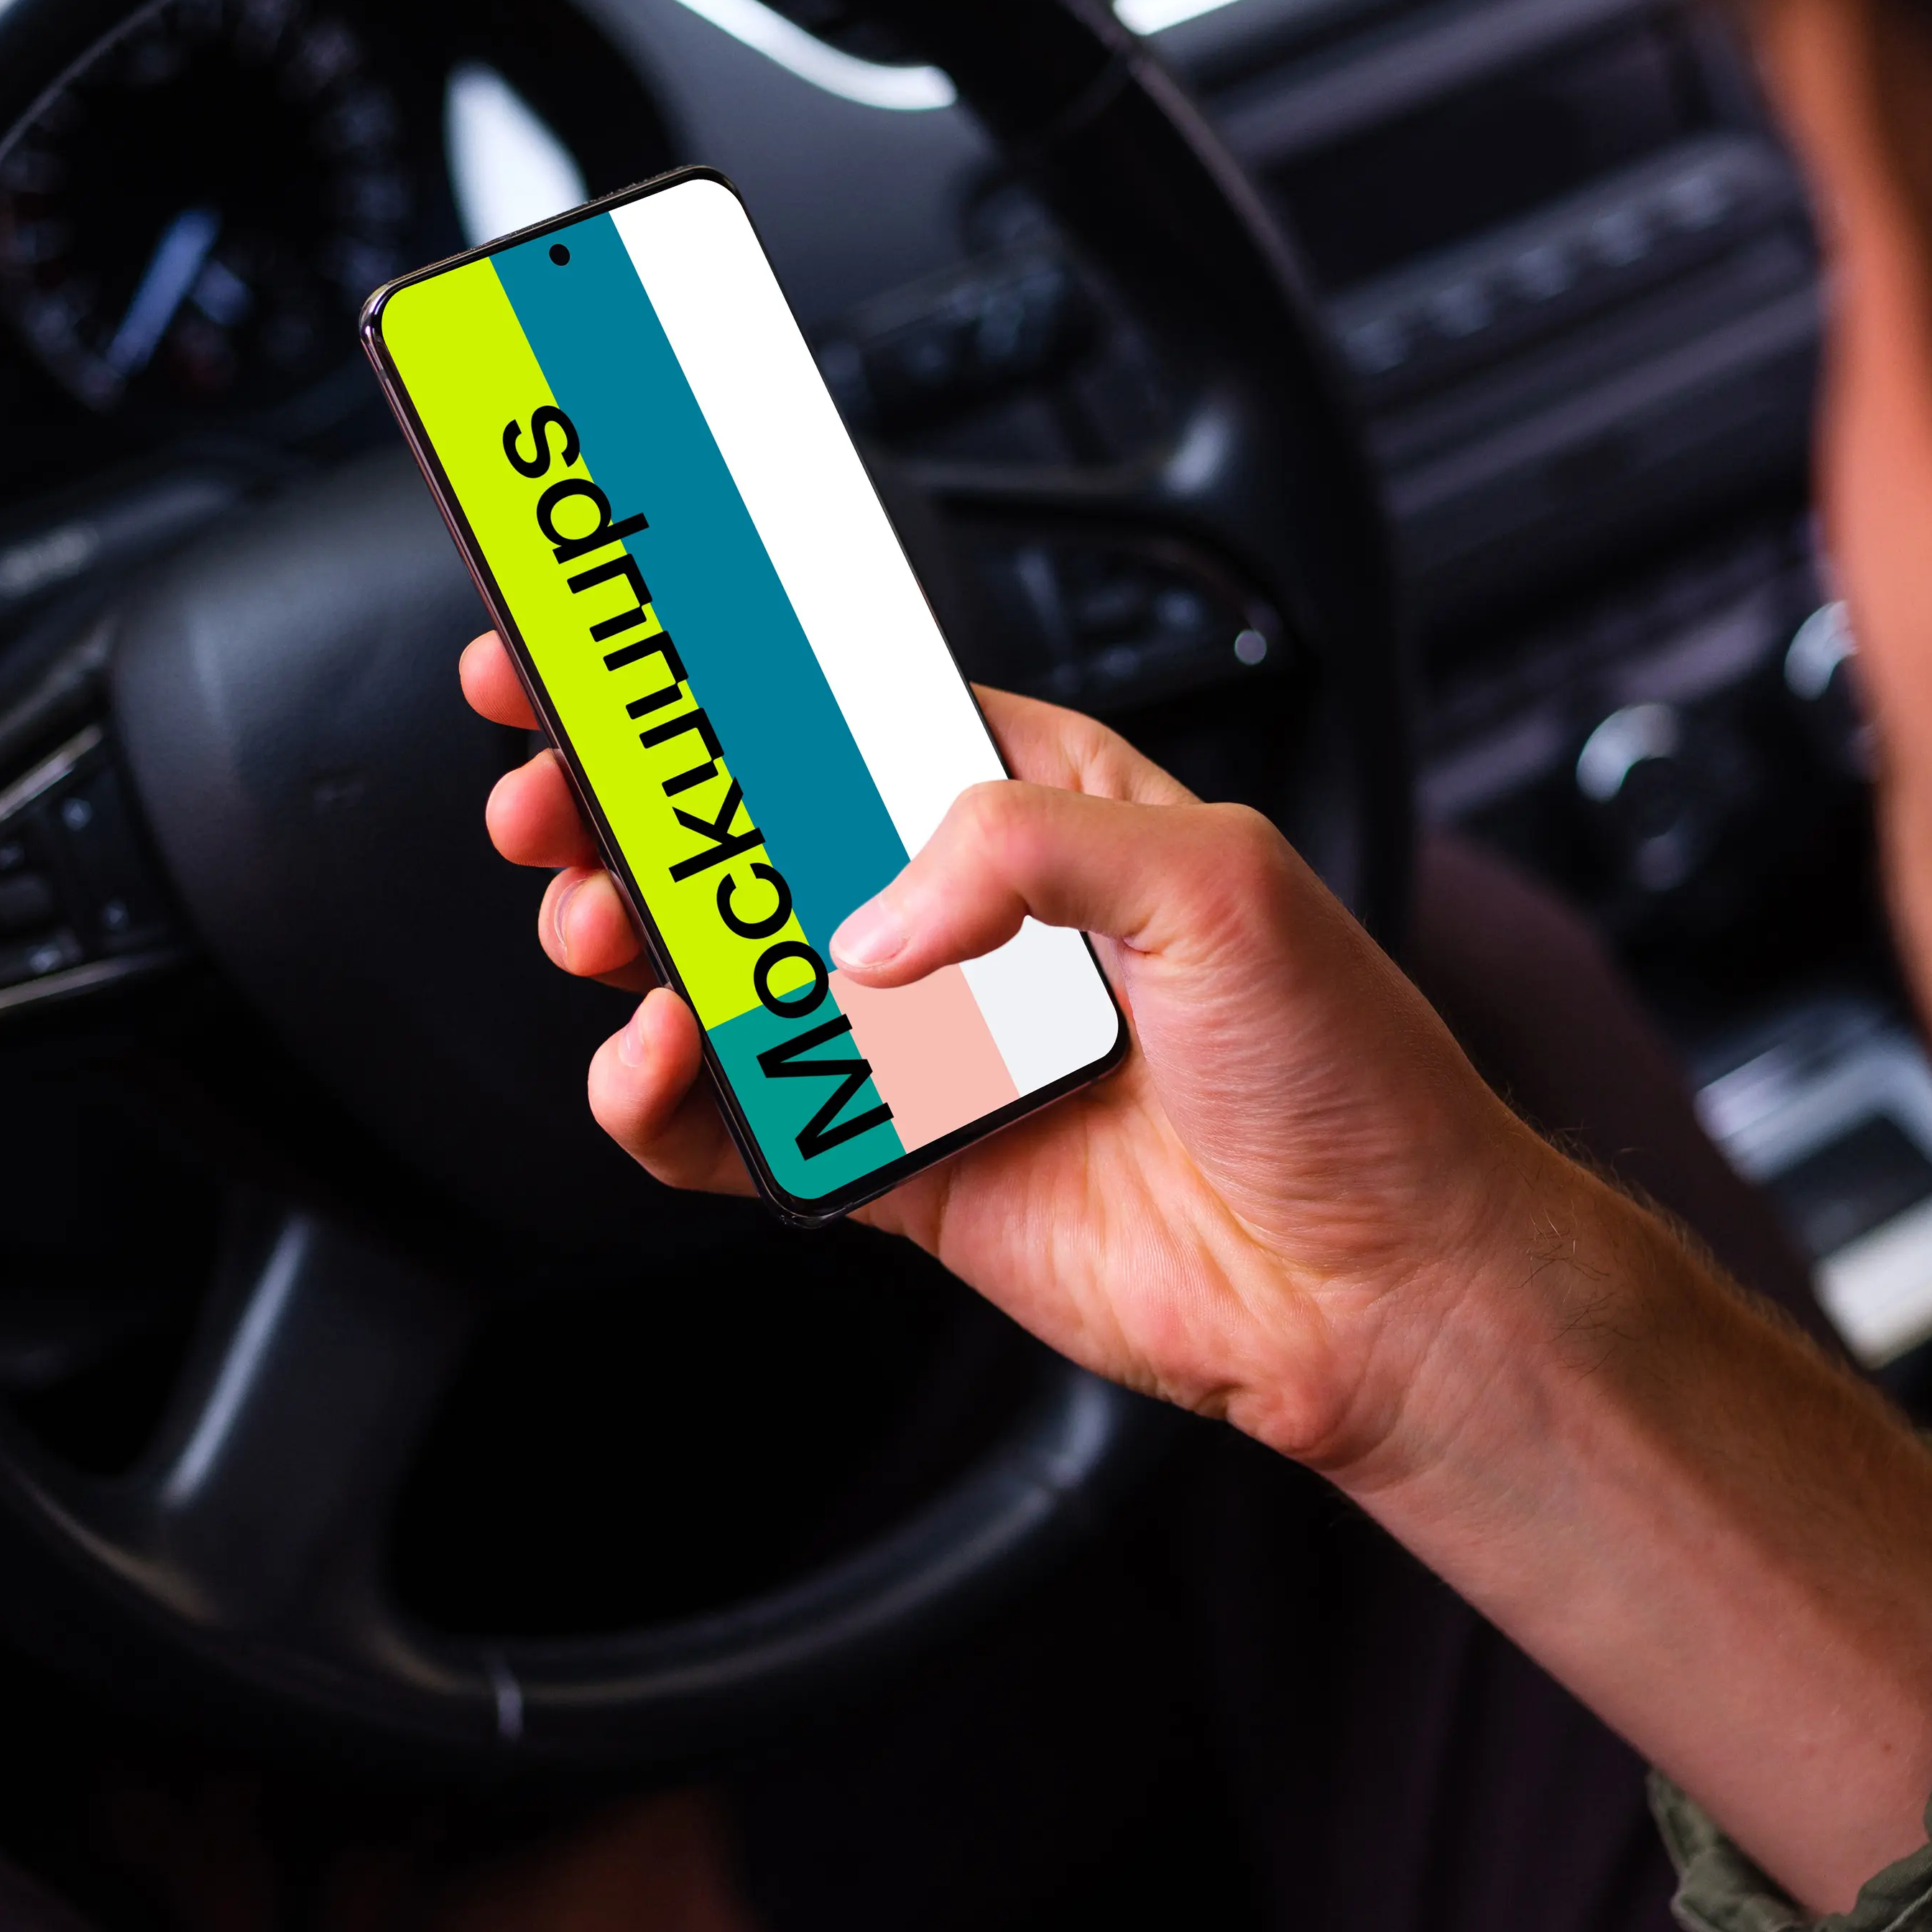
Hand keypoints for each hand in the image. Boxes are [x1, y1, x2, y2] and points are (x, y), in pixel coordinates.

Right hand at [471, 635, 1537, 1482]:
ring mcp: (921, 1043)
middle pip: (747, 837)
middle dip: (626, 810)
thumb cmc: (1350, 1078)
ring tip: (601, 937)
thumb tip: (865, 917)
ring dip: (631, 948)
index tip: (602, 641)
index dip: (717, 673)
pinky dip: (669, 1102)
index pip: (843, 707)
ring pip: (722, 978)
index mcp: (1040, 804)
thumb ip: (1024, 848)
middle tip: (548, 801)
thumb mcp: (1219, 884)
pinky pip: (745, 1129)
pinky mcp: (897, 1166)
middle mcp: (966, 918)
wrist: (1383, 1289)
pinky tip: (654, 1069)